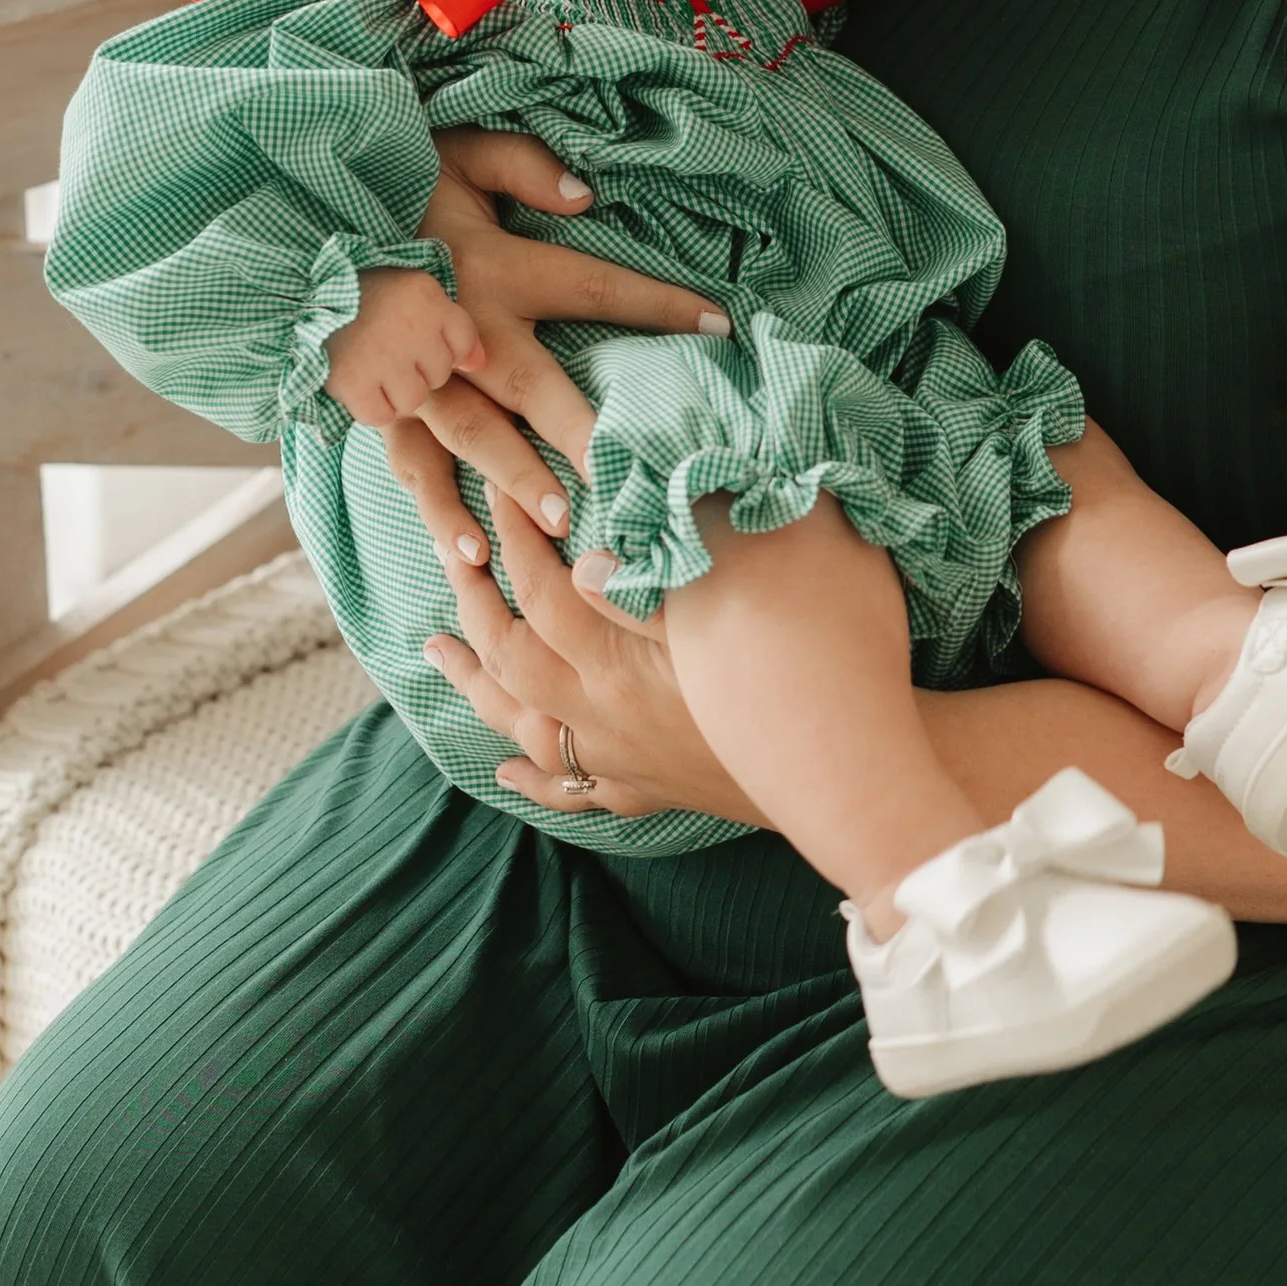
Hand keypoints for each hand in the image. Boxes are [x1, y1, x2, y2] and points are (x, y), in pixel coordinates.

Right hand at [322, 266, 483, 423]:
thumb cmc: (362, 297)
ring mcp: (380, 354)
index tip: (415, 339)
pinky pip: (381, 415)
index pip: (463, 344)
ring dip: (395, 391)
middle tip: (385, 350)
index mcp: (425, 294)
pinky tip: (358, 383)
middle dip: (418, 369)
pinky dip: (371, 406)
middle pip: (440, 374)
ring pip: (413, 399)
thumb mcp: (411, 293)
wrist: (298, 298)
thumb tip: (478, 365)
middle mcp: (408, 323)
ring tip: (371, 366)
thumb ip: (452, 325)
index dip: (441, 348)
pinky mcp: (351, 381)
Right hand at [394, 129, 727, 540]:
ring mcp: (417, 369)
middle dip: (579, 431)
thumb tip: (585, 196)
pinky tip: (467, 553)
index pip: (592, 285)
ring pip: (470, 434)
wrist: (301, 216)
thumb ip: (523, 167)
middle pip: (531, 383)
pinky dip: (438, 508)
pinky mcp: (383, 398)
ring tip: (557, 522)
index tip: (719, 324)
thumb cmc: (399, 182)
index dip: (657, 304)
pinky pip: (411, 461)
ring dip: (513, 480)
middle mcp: (459, 322)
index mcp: (493, 264)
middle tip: (622, 475)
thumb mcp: (462, 152)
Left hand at [418, 503, 766, 824]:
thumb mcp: (729, 616)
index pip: (544, 592)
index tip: (500, 493)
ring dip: (476, 686)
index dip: (516, 538)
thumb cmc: (800, 678)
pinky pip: (571, 792)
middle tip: (450, 555)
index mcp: (620, 668)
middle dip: (474, 602)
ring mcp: (618, 762)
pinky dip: (532, 779)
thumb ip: (654, 585)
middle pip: (511, 659)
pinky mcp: (644, 792)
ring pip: (522, 727)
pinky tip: (505, 772)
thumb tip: (589, 557)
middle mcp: (602, 719)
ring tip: (439, 651)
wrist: (846, 771)